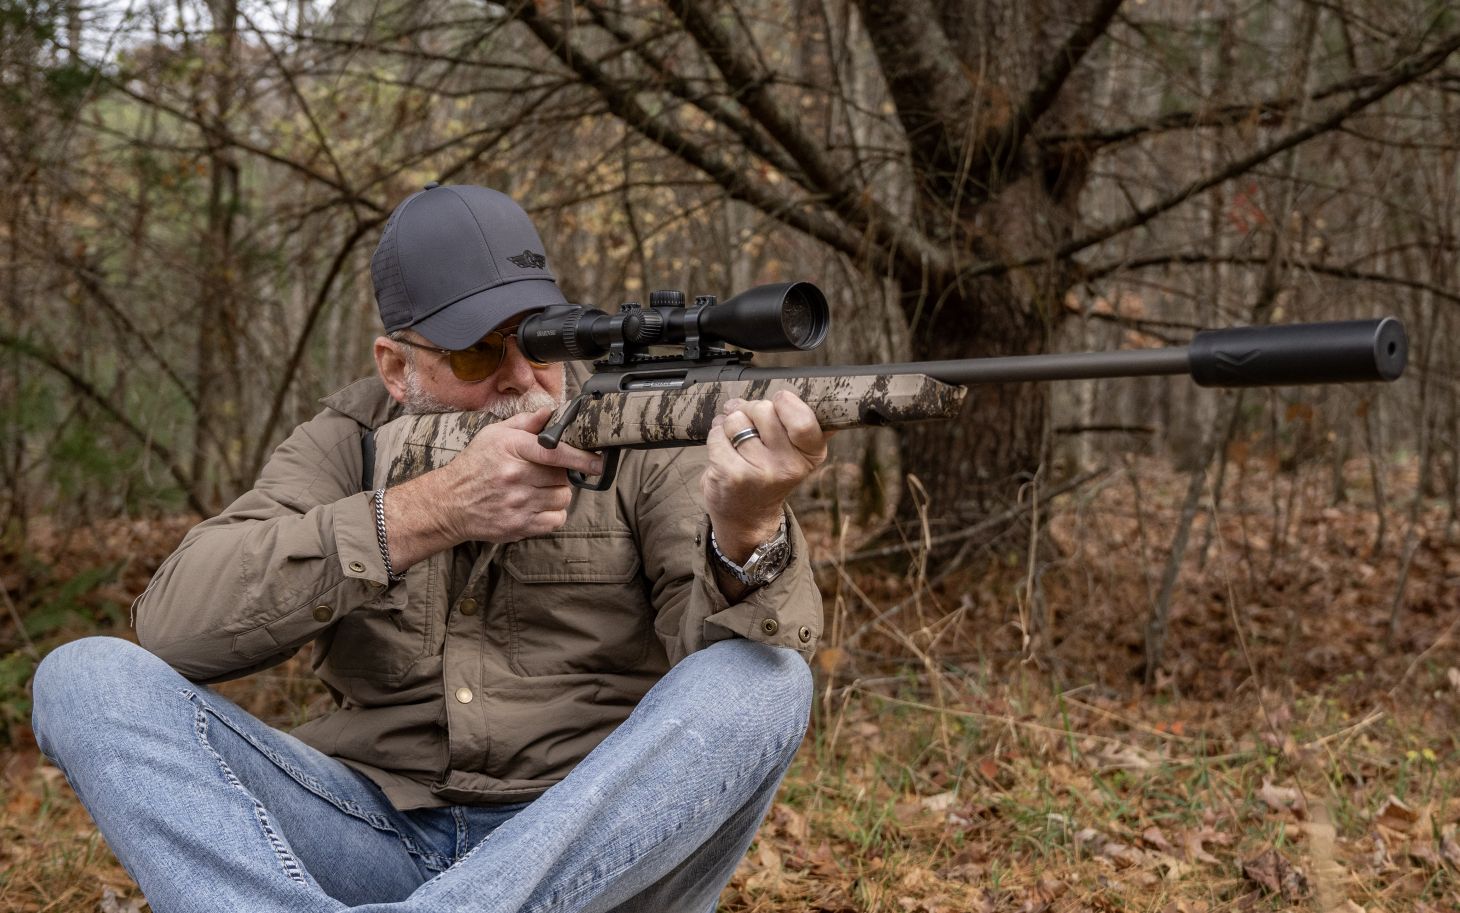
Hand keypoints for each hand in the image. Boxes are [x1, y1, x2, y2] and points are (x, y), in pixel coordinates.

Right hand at [385, 408, 603, 568]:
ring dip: (557, 493)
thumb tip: (552, 412)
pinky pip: (555, 520)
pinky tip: (538, 505)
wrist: (449, 503)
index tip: (599, 461)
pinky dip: (553, 514)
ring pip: (562, 498)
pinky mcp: (519, 526)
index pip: (554, 452)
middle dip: (561, 473)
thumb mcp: (494, 435)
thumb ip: (525, 424)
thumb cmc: (475, 465)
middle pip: (562, 476)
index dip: (580, 457)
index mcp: (511, 449)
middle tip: (547, 472)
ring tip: (539, 488)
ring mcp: (517, 504)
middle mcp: (515, 477)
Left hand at [702, 390, 831, 562]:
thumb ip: (806, 425)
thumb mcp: (797, 453)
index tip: (779, 403)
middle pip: (764, 410)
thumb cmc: (769, 473)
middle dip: (751, 410)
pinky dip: (716, 436)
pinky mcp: (732, 475)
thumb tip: (822, 397)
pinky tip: (724, 450)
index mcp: (811, 454)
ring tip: (736, 440)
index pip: (803, 418)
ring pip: (736, 420)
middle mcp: (790, 466)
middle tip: (750, 424)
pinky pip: (717, 434)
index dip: (785, 402)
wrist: (747, 515)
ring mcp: (761, 471)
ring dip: (730, 424)